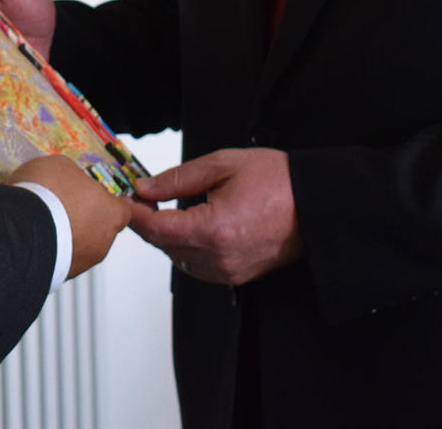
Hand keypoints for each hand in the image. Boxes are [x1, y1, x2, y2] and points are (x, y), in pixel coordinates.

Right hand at [9, 154, 131, 279]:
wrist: (22, 230)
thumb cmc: (48, 192)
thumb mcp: (62, 166)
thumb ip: (75, 176)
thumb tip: (71, 181)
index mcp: (113, 212)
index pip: (120, 209)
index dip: (103, 200)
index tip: (87, 194)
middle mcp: (104, 240)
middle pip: (99, 228)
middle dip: (83, 218)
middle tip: (61, 206)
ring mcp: (83, 261)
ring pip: (80, 246)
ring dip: (67, 236)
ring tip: (44, 222)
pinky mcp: (62, 274)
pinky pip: (61, 258)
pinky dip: (52, 249)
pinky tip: (35, 236)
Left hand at [128, 149, 301, 286]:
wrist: (317, 204)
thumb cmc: (278, 181)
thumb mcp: (222, 165)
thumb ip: (178, 179)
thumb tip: (146, 188)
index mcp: (214, 230)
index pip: (156, 229)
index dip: (134, 214)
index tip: (125, 199)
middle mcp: (220, 258)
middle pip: (163, 246)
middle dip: (150, 222)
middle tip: (146, 196)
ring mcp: (230, 272)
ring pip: (179, 259)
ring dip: (169, 236)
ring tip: (172, 209)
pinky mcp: (238, 277)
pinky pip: (199, 267)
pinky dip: (189, 248)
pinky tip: (195, 226)